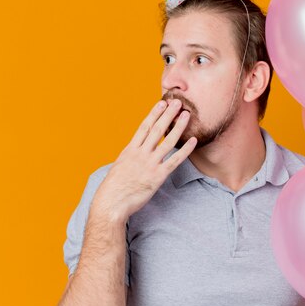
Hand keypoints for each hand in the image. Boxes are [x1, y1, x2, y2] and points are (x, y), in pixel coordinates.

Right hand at [90, 98, 196, 224]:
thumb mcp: (119, 167)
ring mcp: (150, 164)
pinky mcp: (158, 176)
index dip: (154, 114)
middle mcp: (140, 154)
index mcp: (130, 150)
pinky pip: (175, 160)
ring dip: (178, 127)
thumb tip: (134, 152)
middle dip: (168, 115)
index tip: (161, 103)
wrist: (111, 203)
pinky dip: (185, 150)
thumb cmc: (113, 189)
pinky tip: (193, 141)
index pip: (144, 127)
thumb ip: (129, 158)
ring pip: (167, 141)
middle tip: (177, 102)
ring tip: (186, 115)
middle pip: (157, 130)